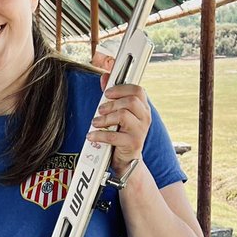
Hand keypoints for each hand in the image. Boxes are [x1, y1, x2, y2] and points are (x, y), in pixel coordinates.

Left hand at [88, 51, 150, 175]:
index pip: (138, 90)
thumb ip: (112, 95)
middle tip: (100, 110)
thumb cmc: (121, 134)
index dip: (121, 88)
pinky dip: (99, 135)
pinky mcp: (132, 144)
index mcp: (143, 108)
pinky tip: (92, 135)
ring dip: (105, 118)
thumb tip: (105, 77)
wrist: (126, 160)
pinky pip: (114, 136)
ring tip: (95, 123)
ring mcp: (140, 131)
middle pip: (130, 101)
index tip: (107, 93)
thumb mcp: (117, 113)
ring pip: (123, 115)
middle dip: (111, 104)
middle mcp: (145, 118)